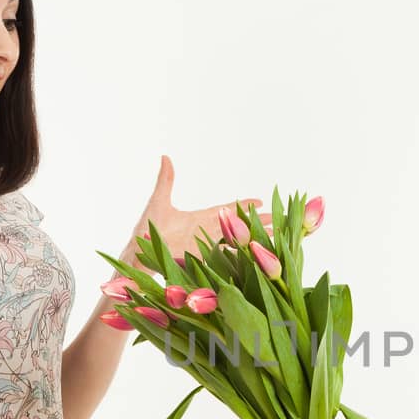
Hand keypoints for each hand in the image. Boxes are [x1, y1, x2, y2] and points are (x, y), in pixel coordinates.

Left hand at [125, 155, 270, 268]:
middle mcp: (207, 233)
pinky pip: (226, 262)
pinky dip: (241, 261)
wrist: (138, 253)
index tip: (262, 200)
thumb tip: (165, 156)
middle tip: (279, 221)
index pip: (228, 209)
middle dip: (259, 224)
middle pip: (239, 227)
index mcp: (200, 218)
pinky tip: (256, 262)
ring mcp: (206, 249)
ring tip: (274, 243)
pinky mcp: (203, 262)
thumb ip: (166, 181)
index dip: (245, 205)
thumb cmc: (146, 229)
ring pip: (236, 245)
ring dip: (254, 243)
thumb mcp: (159, 202)